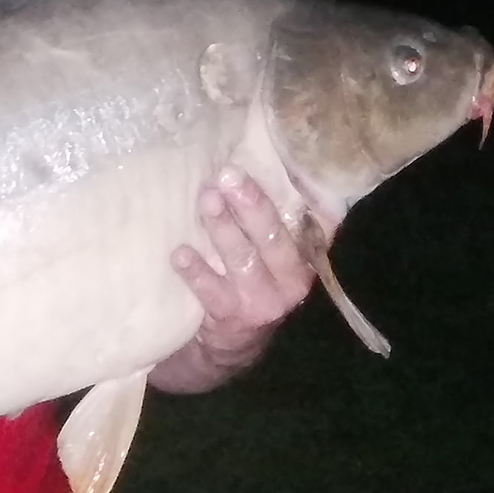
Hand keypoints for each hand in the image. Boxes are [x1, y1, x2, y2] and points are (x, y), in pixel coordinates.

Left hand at [149, 165, 316, 393]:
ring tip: (207, 201)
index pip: (313, 217)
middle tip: (228, 175)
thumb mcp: (266, 248)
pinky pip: (214, 292)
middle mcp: (294, 276)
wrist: (229, 343)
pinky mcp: (236, 319)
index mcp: (305, 252)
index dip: (300, 190)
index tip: (275, 160)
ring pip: (245, 259)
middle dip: (251, 203)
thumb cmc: (246, 276)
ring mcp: (267, 301)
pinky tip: (180, 254)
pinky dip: (196, 272)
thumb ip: (267, 212)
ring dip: (224, 228)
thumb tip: (247, 149)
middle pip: (274, 235)